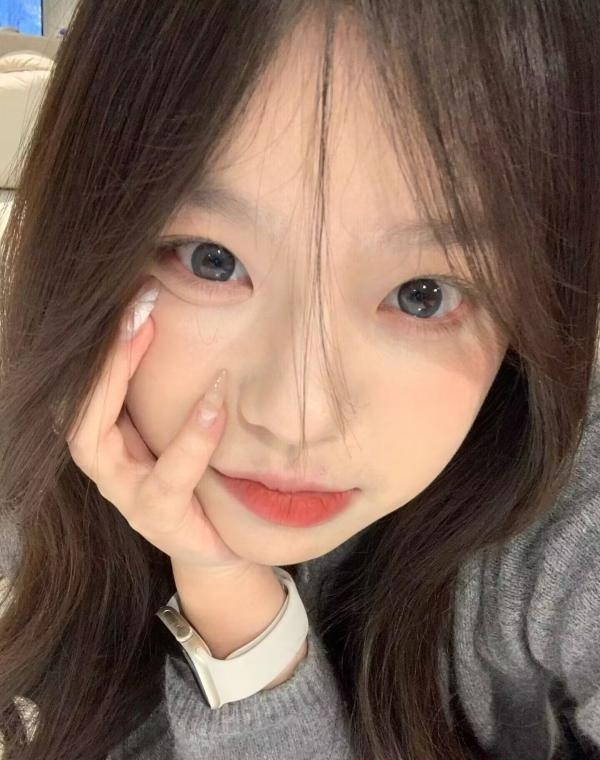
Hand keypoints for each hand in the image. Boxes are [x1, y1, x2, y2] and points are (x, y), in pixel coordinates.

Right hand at [65, 278, 249, 574]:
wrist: (221, 544)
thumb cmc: (199, 480)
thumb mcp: (176, 428)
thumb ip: (167, 391)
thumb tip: (176, 321)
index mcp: (108, 437)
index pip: (87, 386)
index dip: (101, 343)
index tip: (132, 296)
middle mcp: (104, 465)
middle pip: (76, 405)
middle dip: (99, 353)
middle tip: (135, 304)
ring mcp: (125, 494)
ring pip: (94, 440)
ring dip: (116, 380)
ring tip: (147, 333)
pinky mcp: (157, 518)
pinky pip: (167, 478)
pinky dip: (190, 439)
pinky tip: (214, 405)